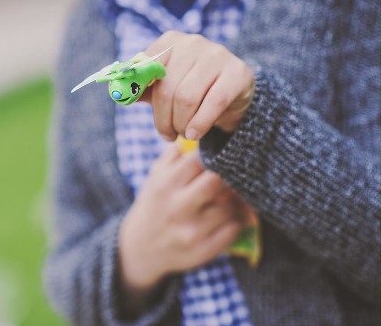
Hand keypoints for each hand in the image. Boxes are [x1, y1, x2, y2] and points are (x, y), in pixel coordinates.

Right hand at [118, 144, 244, 309]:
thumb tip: (201, 128)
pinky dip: (240, 221)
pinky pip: (232, 232)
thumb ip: (176, 153)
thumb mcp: (157, 176)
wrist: (139, 250)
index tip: (228, 150)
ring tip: (238, 193)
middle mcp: (176, 208)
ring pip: (228, 208)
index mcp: (166, 184)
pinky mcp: (201, 252)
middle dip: (229, 175)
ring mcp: (189, 233)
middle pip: (215, 182)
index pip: (199, 160)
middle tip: (238, 172)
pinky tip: (239, 215)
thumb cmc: (156, 203)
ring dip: (238, 199)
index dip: (218, 153)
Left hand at [140, 31, 254, 140]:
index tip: (151, 112)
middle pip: (168, 89)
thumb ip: (140, 87)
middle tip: (168, 133)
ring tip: (184, 132)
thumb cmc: (191, 89)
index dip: (145, 96)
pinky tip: (196, 133)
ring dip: (182, 124)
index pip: (147, 70)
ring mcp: (219, 55)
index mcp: (172, 41)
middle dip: (164, 119)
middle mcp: (195, 42)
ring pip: (188, 98)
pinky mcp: (238, 73)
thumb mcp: (164, 87)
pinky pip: (213, 104)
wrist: (233, 95)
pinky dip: (200, 124)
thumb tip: (117, 92)